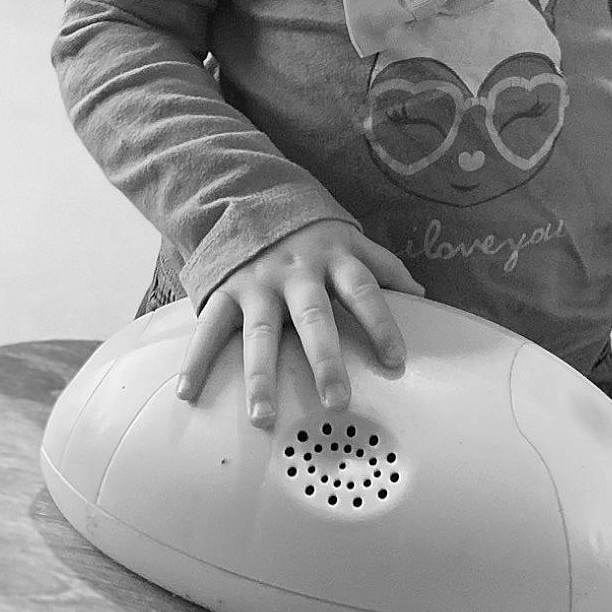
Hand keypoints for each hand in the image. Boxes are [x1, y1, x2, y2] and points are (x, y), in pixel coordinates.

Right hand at [175, 220, 423, 427]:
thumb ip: (384, 267)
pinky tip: (188, 393)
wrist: (250, 194)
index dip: (382, 323)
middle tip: (337, 401)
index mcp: (334, 258)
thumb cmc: (312, 233)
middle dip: (325, 359)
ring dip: (260, 375)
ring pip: (260, 332)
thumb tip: (423, 296)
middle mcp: (297, 272)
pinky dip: (197, 360)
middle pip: (314, 317)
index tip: (397, 361)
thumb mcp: (350, 240)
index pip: (363, 291)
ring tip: (263, 417)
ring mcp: (257, 282)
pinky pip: (208, 327)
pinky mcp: (224, 289)